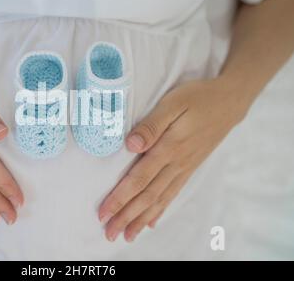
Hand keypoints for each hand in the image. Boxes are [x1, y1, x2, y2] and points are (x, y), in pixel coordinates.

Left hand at [98, 77, 247, 241]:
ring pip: (160, 199)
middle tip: (109, 233)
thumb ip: (151, 126)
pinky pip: (173, 194)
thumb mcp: (172, 103)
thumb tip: (130, 146)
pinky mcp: (189, 167)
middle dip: (126, 216)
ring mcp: (184, 168)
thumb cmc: (197, 98)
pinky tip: (152, 221)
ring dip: (141, 219)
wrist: (229, 102)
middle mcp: (176, 163)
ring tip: (127, 235)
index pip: (139, 178)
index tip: (103, 213)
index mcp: (169, 148)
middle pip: (147, 195)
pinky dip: (160, 210)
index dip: (120, 197)